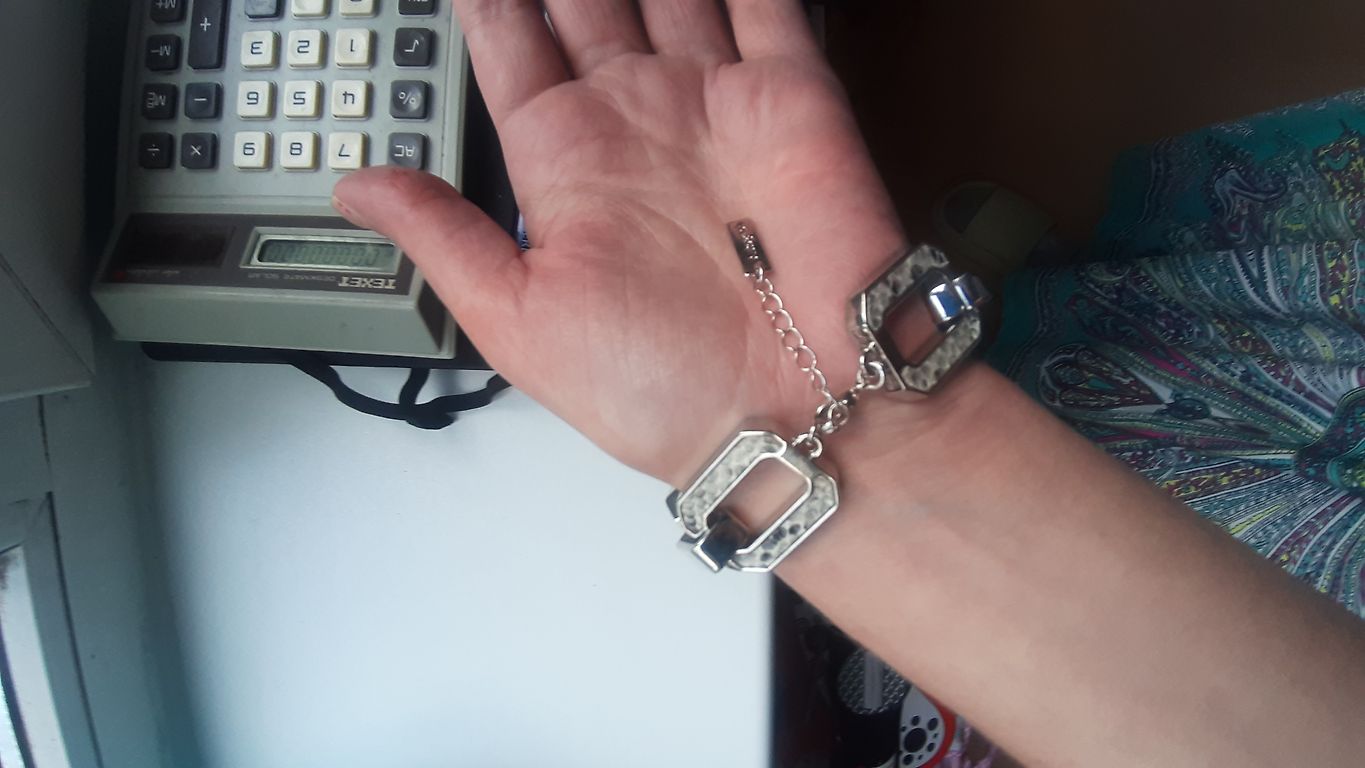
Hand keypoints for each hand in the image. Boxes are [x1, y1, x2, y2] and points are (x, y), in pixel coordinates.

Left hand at [333, 0, 908, 484]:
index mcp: (567, 163)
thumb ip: (444, 238)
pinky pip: (764, 3)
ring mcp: (714, 101)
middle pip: (586, 1)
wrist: (794, 412)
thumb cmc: (659, 387)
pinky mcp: (792, 96)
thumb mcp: (518, 320)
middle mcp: (638, 120)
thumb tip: (354, 189)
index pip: (513, 47)